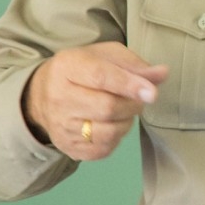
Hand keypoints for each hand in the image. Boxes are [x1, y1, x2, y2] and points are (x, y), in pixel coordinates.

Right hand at [24, 42, 168, 160]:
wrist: (42, 95)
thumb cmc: (82, 70)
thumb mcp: (106, 56)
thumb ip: (134, 65)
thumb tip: (162, 74)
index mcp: (67, 66)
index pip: (101, 77)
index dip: (130, 85)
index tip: (152, 93)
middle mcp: (59, 97)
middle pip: (107, 108)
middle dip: (133, 105)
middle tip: (139, 99)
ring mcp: (61, 126)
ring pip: (108, 132)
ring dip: (126, 122)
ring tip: (124, 111)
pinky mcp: (67, 147)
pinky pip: (103, 149)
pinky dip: (116, 138)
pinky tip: (112, 125)